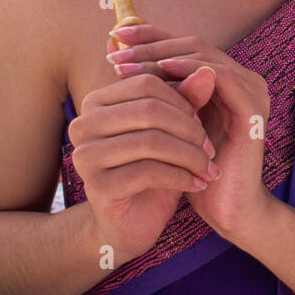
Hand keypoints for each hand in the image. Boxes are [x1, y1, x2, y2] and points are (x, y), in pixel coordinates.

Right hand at [68, 65, 217, 264]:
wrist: (131, 224)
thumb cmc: (153, 171)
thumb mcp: (172, 133)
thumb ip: (187, 101)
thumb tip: (208, 71)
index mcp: (96, 102)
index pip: (147, 83)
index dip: (183, 100)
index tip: (205, 122)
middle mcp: (83, 124)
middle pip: (149, 110)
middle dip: (188, 129)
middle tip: (210, 148)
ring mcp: (85, 156)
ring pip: (151, 141)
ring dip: (189, 155)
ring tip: (208, 168)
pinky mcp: (97, 187)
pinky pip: (148, 172)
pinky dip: (181, 176)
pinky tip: (197, 184)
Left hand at [106, 22, 274, 246]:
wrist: (227, 209)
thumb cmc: (194, 170)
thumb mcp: (169, 126)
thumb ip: (156, 93)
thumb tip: (117, 60)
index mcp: (225, 81)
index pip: (186, 46)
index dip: (151, 37)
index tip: (115, 39)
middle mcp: (243, 80)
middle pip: (193, 45)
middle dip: (152, 45)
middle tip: (116, 47)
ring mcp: (252, 91)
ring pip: (203, 56)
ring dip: (162, 56)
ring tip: (128, 64)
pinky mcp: (254, 107)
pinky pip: (221, 77)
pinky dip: (189, 70)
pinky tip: (160, 73)